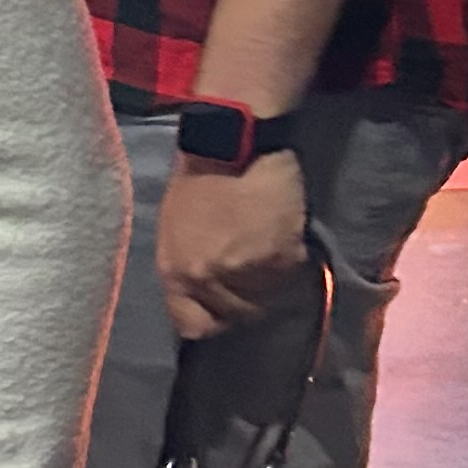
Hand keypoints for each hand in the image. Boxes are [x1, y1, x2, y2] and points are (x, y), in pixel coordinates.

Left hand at [156, 149, 306, 338]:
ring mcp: (242, 270)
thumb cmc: (197, 179)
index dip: (214, 320)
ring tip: (270, 246)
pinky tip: (284, 232)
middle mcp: (205, 278)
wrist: (232, 142)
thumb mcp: (174, 231)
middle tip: (257, 269)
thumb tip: (204, 292)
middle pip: (238, 314)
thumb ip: (187, 267)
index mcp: (174, 273)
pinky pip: (291, 271)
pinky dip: (293, 255)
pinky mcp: (278, 256)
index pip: (193, 325)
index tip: (227, 307)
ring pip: (269, 296)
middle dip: (250, 296)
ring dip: (273, 277)